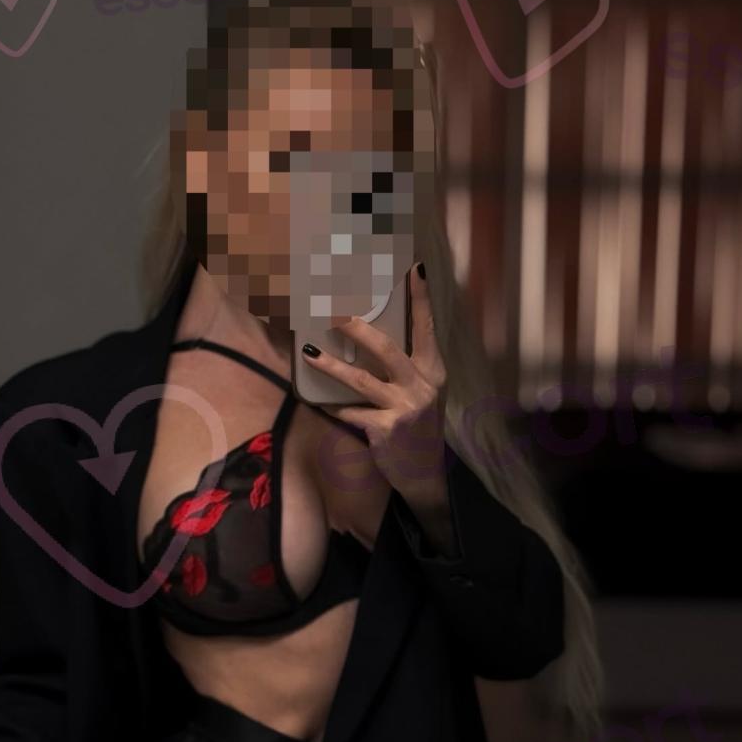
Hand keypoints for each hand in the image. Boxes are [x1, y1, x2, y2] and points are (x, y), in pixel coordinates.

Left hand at [300, 262, 455, 552]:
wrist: (425, 474)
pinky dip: (331, 406)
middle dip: (357, 329)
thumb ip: (406, 367)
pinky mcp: (385, 430)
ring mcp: (404, 408)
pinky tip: (314, 398)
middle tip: (333, 313)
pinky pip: (350, 412)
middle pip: (386, 349)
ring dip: (331, 365)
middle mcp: (422, 386)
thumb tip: (370, 334)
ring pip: (361, 380)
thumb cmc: (418, 426)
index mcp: (434, 371)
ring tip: (308, 352)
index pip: (427, 327)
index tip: (413, 267)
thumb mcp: (422, 392)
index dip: (420, 298)